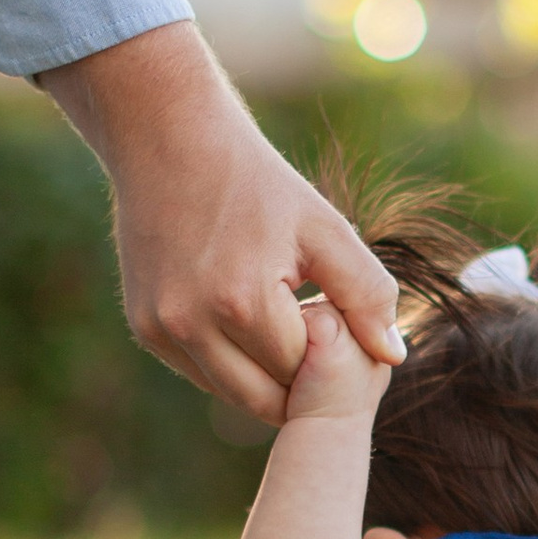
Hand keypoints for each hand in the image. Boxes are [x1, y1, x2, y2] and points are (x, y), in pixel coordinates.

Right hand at [37, 21, 400, 422]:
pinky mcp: (144, 327)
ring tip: (283, 318)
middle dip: (299, 377)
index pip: (305, 373)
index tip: (337, 318)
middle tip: (314, 328)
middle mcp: (192, 325)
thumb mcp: (324, 228)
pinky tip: (246, 317)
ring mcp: (161, 330)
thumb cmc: (258, 181)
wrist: (169, 140)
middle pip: (266, 398)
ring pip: (231, 393)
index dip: (331, 353)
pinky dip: (228, 361)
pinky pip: (199, 372)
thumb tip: (393, 357)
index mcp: (243, 303)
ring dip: (263, 374)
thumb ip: (366, 294)